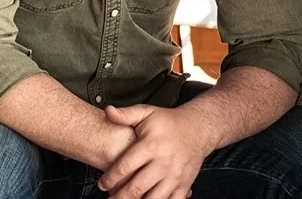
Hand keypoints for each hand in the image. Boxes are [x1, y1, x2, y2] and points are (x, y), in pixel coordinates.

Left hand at [98, 105, 213, 198]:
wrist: (199, 129)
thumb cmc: (168, 122)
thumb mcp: (147, 113)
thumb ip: (126, 114)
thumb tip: (107, 111)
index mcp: (151, 145)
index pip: (126, 166)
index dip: (111, 178)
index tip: (102, 184)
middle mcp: (163, 162)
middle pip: (137, 186)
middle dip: (120, 197)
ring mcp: (175, 176)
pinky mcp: (184, 185)